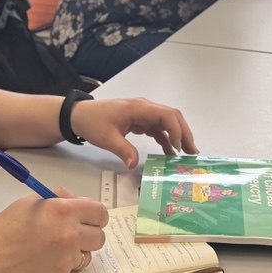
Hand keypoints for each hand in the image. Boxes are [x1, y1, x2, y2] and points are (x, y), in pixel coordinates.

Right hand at [0, 191, 108, 272]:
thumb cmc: (3, 230)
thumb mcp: (31, 201)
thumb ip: (59, 198)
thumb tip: (78, 201)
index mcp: (63, 211)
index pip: (100, 212)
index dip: (95, 215)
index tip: (90, 217)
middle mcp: (69, 235)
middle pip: (100, 236)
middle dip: (90, 233)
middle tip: (75, 232)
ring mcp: (66, 258)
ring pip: (88, 254)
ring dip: (78, 251)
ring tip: (56, 247)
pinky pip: (72, 268)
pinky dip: (64, 264)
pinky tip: (46, 259)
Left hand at [71, 97, 197, 169]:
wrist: (79, 116)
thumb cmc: (92, 122)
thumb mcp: (106, 138)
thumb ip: (123, 150)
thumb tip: (135, 165)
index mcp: (138, 108)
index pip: (166, 114)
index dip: (176, 130)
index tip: (178, 148)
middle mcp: (144, 107)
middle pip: (172, 116)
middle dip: (184, 132)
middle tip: (192, 151)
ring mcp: (143, 113)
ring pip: (167, 121)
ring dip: (178, 135)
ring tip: (187, 153)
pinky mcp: (140, 120)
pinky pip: (158, 128)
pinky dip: (166, 138)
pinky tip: (170, 152)